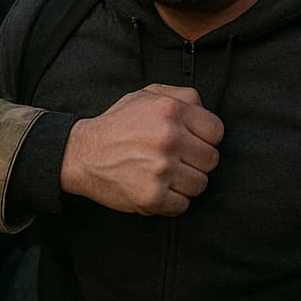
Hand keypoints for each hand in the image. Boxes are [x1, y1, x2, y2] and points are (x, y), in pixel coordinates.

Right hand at [60, 84, 223, 215]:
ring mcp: (161, 169)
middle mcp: (168, 138)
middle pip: (211, 160)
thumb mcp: (147, 95)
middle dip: (195, 161)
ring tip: (164, 173)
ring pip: (200, 184)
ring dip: (185, 182)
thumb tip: (205, 111)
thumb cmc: (117, 125)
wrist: (84, 154)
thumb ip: (181, 96)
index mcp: (171, 110)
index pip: (216, 132)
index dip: (206, 138)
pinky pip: (183, 205)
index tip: (192, 142)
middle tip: (176, 159)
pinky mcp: (153, 196)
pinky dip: (172, 201)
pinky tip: (157, 187)